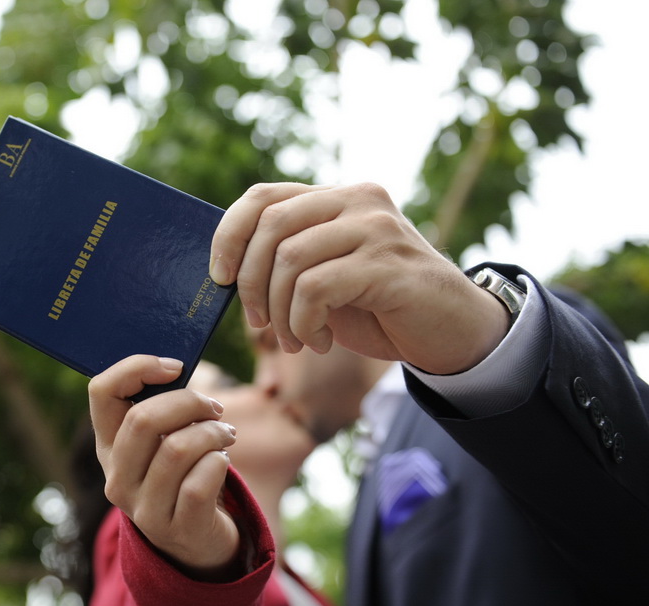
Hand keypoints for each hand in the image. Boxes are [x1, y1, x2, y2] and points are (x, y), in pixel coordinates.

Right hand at [88, 355, 240, 578]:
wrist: (197, 543)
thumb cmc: (184, 476)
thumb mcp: (162, 442)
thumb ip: (163, 408)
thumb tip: (177, 367)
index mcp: (108, 446)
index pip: (101, 391)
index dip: (137, 367)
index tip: (176, 366)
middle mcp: (117, 478)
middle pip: (142, 419)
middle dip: (189, 402)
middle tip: (213, 408)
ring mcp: (143, 508)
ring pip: (177, 450)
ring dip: (212, 433)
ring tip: (225, 434)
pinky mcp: (176, 529)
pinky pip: (198, 484)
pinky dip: (218, 463)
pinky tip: (222, 462)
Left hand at [209, 182, 509, 374]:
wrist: (452, 331)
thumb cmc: (380, 306)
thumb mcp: (328, 273)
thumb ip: (290, 258)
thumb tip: (227, 269)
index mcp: (337, 198)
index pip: (263, 197)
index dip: (229, 234)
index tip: (220, 277)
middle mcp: (357, 200)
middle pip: (270, 226)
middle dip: (252, 283)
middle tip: (260, 322)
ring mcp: (375, 228)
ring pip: (290, 260)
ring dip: (279, 312)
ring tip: (295, 339)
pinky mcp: (387, 264)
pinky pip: (315, 289)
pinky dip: (304, 323)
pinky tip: (320, 341)